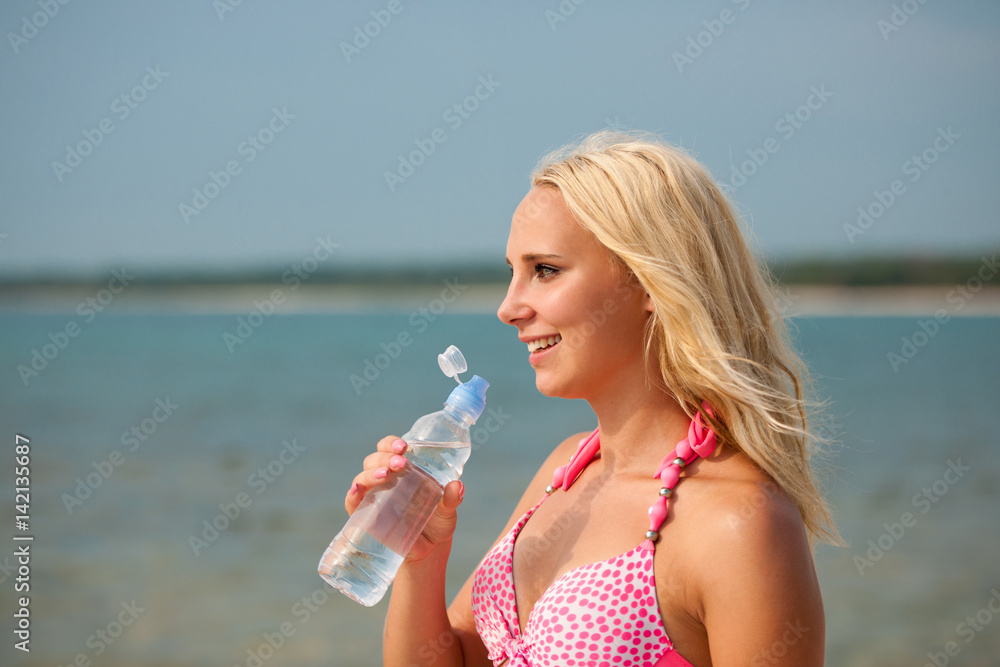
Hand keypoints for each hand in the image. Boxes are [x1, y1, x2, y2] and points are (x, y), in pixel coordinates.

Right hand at [345, 435, 464, 562]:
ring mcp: (373, 497)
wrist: (428, 551)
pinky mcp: (366, 516)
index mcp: (403, 471)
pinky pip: (352, 502)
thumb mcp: (447, 511)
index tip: (404, 447)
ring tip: (385, 474)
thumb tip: (457, 486)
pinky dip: (352, 494)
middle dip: (385, 457)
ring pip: (362, 477)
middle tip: (401, 463)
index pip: (390, 449)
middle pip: (374, 459)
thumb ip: (451, 499)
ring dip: (371, 473)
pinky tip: (357, 490)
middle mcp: (385, 480)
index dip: (392, 443)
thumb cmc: (437, 524)